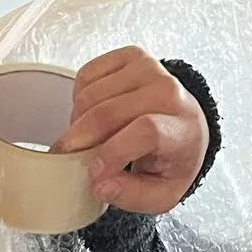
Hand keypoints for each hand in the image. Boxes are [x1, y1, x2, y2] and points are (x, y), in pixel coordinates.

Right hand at [53, 47, 208, 214]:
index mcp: (182, 129)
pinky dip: (78, 100)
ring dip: (77, 122)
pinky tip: (92, 113)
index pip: (146, 130)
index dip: (114, 151)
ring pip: (90, 96)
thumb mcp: (161, 194)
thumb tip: (101, 185)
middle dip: (78, 140)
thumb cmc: (171, 158)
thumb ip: (132, 196)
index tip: (94, 171)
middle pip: (109, 112)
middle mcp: (168, 91)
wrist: (184, 124)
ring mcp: (149, 69)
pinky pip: (85, 76)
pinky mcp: (130, 56)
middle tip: (66, 159)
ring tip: (88, 137)